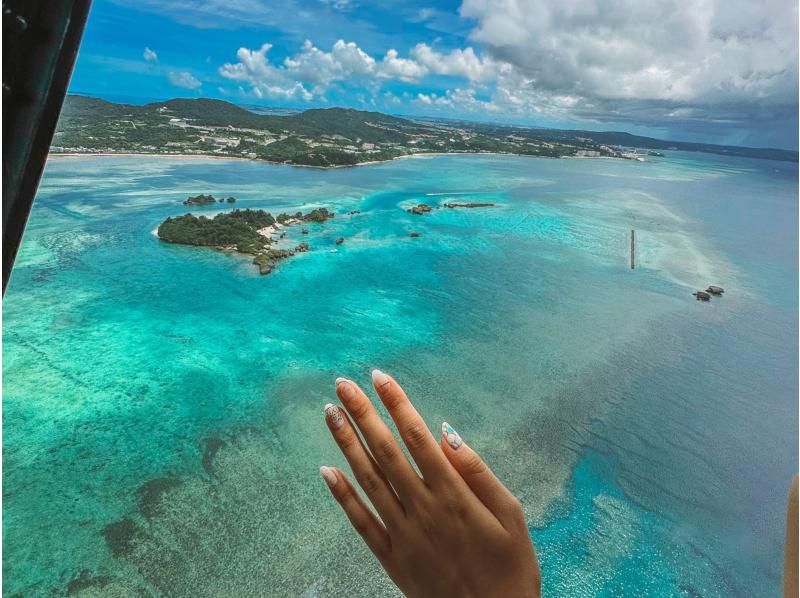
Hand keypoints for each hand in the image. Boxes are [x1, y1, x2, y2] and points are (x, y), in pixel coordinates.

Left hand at [320, 369, 540, 597]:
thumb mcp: (511, 515)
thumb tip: (446, 432)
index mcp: (454, 495)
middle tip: (342, 384)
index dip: (396, 404)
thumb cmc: (511, 568)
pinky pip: (361, 522)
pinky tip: (326, 470)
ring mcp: (403, 535)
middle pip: (386, 452)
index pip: (417, 437)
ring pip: (368, 480)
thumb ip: (477, 471)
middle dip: (362, 414)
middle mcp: (423, 509)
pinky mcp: (392, 559)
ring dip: (346, 444)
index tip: (379, 376)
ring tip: (330, 412)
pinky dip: (343, 496)